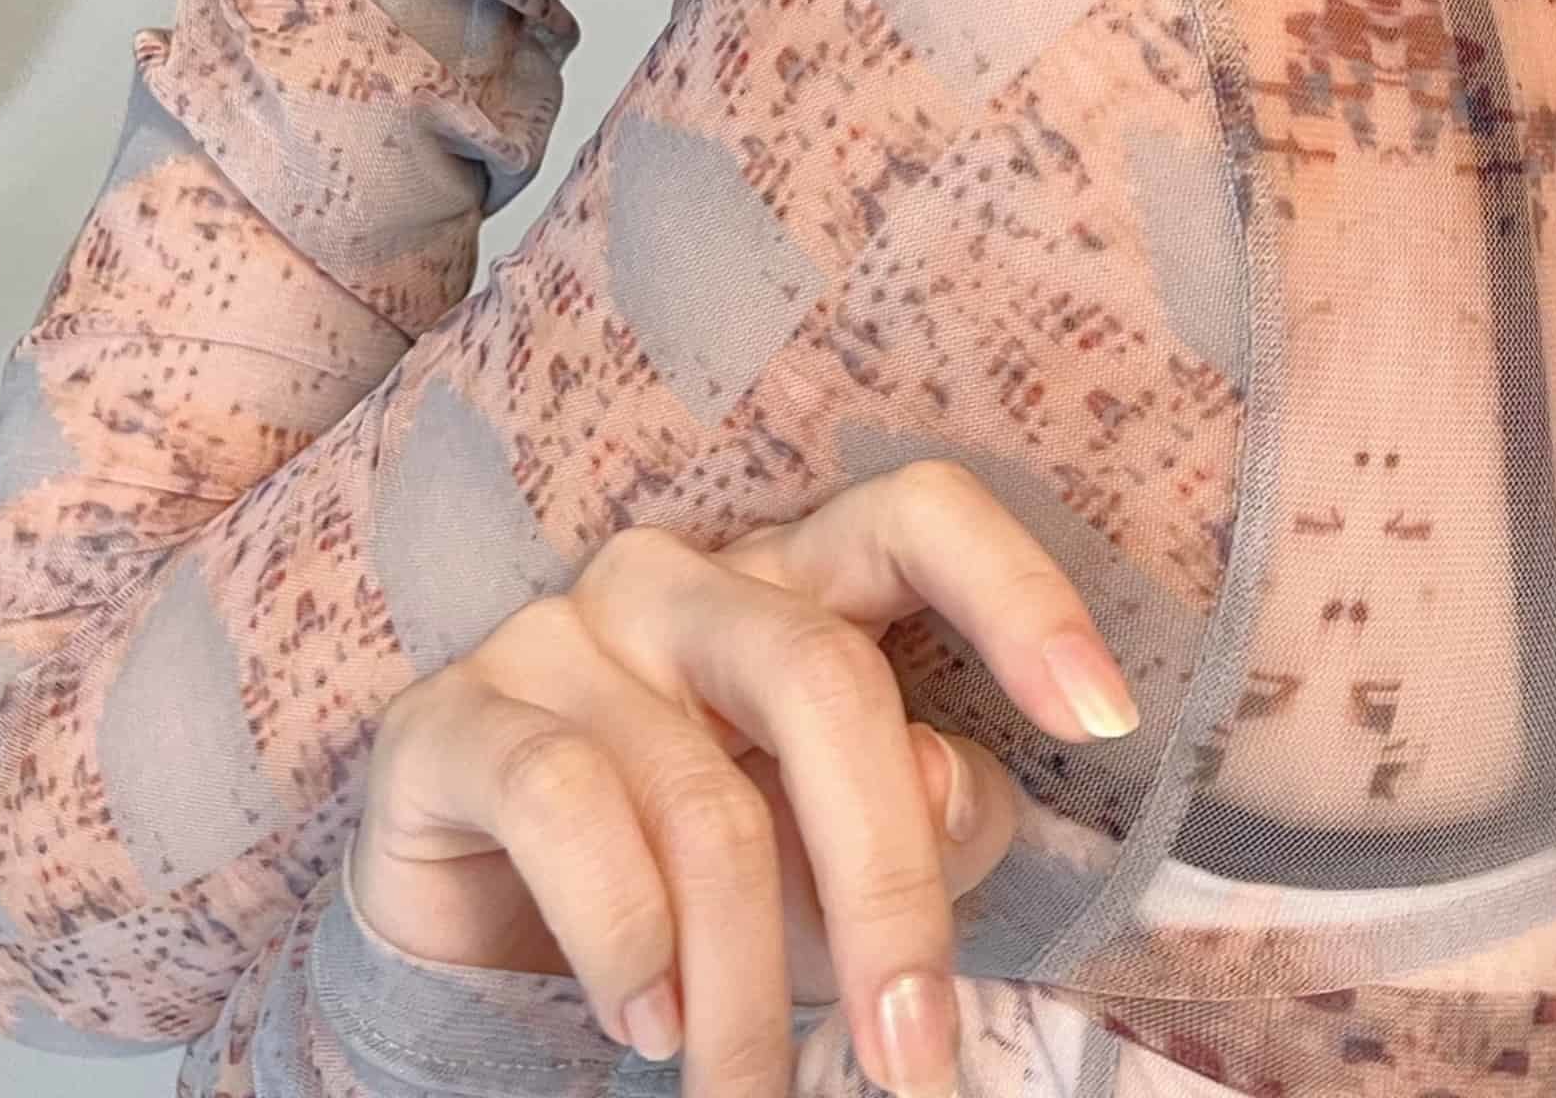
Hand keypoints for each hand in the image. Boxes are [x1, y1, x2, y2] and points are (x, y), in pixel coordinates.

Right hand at [346, 457, 1143, 1097]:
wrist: (480, 936)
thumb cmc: (703, 877)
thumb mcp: (839, 857)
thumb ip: (924, 815)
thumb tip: (946, 792)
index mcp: (797, 583)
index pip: (918, 515)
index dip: (1018, 592)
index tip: (1105, 720)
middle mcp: (681, 579)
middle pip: (825, 681)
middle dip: (887, 889)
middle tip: (914, 1059)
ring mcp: (559, 632)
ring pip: (703, 796)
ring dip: (749, 985)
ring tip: (759, 1095)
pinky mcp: (450, 718)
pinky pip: (564, 805)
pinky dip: (626, 938)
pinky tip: (650, 1021)